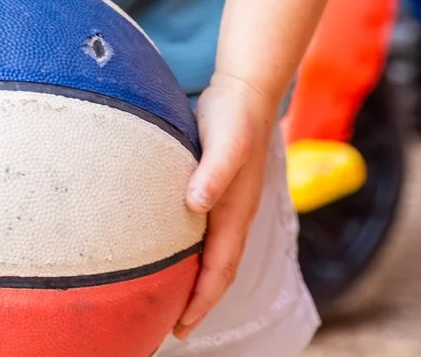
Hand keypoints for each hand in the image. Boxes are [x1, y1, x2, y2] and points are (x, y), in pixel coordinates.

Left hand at [172, 71, 281, 337]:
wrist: (247, 90)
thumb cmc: (233, 115)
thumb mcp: (225, 140)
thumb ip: (215, 171)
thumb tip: (196, 204)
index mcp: (235, 213)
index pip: (219, 270)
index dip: (201, 301)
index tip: (181, 327)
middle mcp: (235, 216)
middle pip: (219, 272)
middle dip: (199, 303)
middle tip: (173, 330)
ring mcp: (230, 206)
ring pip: (216, 256)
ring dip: (199, 283)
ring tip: (175, 303)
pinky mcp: (219, 192)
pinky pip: (209, 237)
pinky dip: (197, 257)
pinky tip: (177, 255)